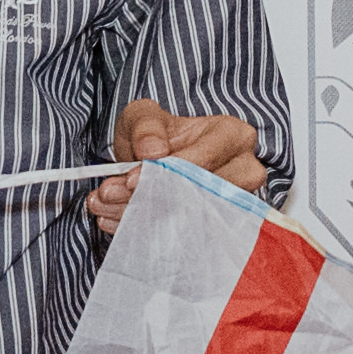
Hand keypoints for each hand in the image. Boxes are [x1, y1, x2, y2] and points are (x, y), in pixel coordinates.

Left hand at [91, 99, 264, 236]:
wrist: (156, 159)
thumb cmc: (157, 135)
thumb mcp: (143, 116)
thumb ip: (146, 126)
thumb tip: (152, 152)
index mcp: (233, 135)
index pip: (204, 160)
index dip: (166, 172)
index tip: (130, 179)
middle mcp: (244, 171)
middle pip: (201, 194)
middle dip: (150, 197)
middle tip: (110, 196)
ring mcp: (235, 205)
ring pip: (193, 220)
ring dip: (144, 217)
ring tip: (108, 209)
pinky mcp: (218, 229)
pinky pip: (186, 237)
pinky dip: (146, 232)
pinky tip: (118, 223)